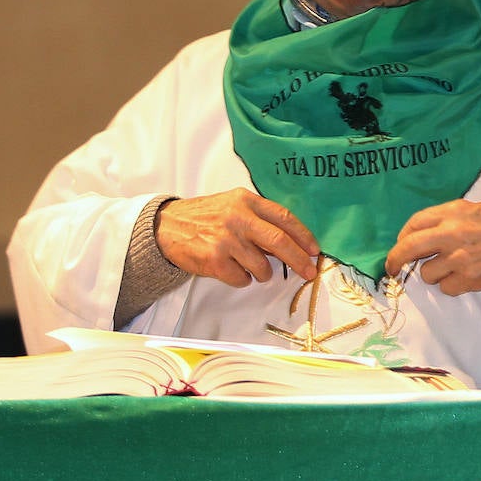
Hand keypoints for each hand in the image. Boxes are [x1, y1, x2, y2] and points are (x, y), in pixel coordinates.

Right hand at [156, 189, 318, 286]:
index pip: (284, 218)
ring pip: (262, 267)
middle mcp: (237, 217)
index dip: (303, 236)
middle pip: (280, 242)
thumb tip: (292, 242)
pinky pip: (242, 279)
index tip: (313, 250)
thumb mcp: (232, 205)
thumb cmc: (204, 218)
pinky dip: (241, 279)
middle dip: (299, 260)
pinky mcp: (214, 260)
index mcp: (246, 201)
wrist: (167, 226)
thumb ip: (259, 218)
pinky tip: (230, 269)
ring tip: (250, 266)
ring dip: (262, 273)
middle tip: (308, 272)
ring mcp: (225, 240)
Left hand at [385, 200, 480, 294]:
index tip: (400, 245)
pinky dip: (452, 285)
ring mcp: (459, 257)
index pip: (414, 224)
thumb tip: (422, 234)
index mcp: (452, 212)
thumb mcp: (475, 209)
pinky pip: (446, 288)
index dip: (402, 237)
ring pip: (427, 274)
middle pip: (409, 248)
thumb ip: (448, 218)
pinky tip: (467, 277)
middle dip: (395, 260)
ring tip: (454, 268)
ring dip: (435, 274)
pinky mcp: (468, 278)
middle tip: (392, 269)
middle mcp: (451, 233)